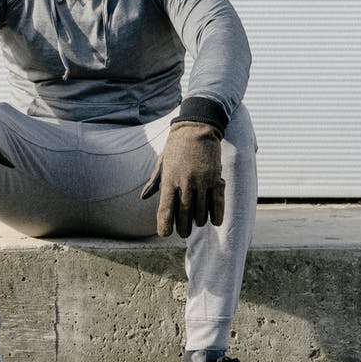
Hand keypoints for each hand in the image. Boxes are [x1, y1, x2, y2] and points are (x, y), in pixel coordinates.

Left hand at [140, 121, 224, 237]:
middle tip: (183, 233)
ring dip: (198, 221)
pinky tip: (213, 221)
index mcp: (169, 180)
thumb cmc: (176, 146)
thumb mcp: (162, 162)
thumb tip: (143, 197)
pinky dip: (216, 215)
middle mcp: (185, 183)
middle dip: (183, 228)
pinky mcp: (215, 178)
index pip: (165, 209)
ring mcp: (201, 181)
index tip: (164, 234)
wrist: (197, 128)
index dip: (164, 225)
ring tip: (196, 223)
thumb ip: (154, 182)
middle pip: (184, 214)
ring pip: (201, 211)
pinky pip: (217, 203)